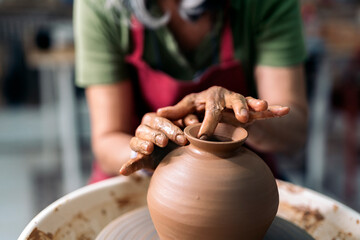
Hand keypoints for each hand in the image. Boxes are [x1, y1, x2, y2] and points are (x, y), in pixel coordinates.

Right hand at [119, 112, 198, 175]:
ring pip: (135, 141)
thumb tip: (193, 122)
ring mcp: (140, 144)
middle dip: (156, 135)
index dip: (171, 129)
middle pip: (146, 129)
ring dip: (142, 144)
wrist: (173, 152)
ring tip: (150, 149)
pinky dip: (128, 166)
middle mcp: (145, 129)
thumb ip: (189, 121)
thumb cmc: (180, 135)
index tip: (182, 139)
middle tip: (164, 142)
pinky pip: (132, 161)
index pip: (161, 120)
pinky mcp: (140, 159)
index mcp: (156, 119)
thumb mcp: (185, 126)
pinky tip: (123, 171)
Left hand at [157, 86, 289, 138]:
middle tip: (241, 117)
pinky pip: (264, 111)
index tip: (203, 136)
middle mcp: (227, 97)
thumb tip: (157, 113)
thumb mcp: (187, 108)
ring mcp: (240, 102)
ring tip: (263, 106)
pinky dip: (274, 110)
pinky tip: (285, 110)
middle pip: (233, 100)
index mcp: (211, 96)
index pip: (209, 108)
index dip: (207, 122)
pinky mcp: (251, 110)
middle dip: (238, 107)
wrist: (215, 104)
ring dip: (256, 104)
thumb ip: (176, 111)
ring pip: (249, 102)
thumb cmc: (199, 106)